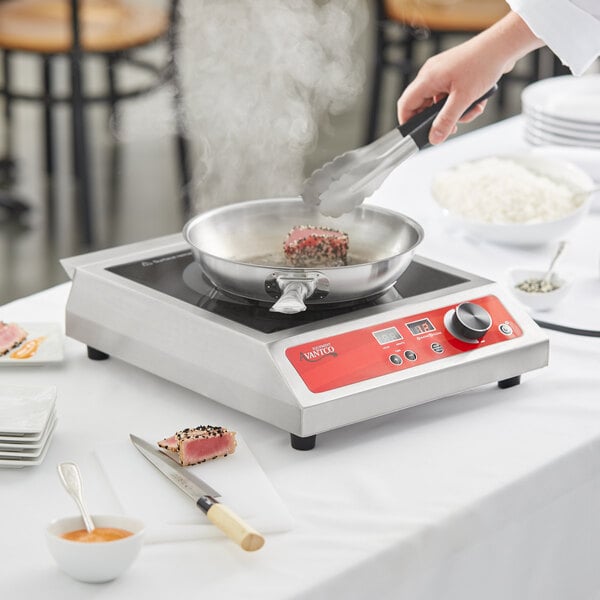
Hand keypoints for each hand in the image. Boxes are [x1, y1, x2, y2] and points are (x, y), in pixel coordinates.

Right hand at [396, 12, 543, 144]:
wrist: (503, 45)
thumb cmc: (483, 63)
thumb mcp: (463, 98)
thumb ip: (446, 121)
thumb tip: (434, 138)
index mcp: (428, 78)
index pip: (406, 104)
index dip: (408, 121)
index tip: (417, 134)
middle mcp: (431, 74)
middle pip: (424, 106)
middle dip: (439, 118)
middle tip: (452, 126)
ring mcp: (442, 73)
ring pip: (440, 103)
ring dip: (455, 112)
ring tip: (471, 110)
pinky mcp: (454, 74)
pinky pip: (451, 95)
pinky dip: (462, 102)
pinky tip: (476, 102)